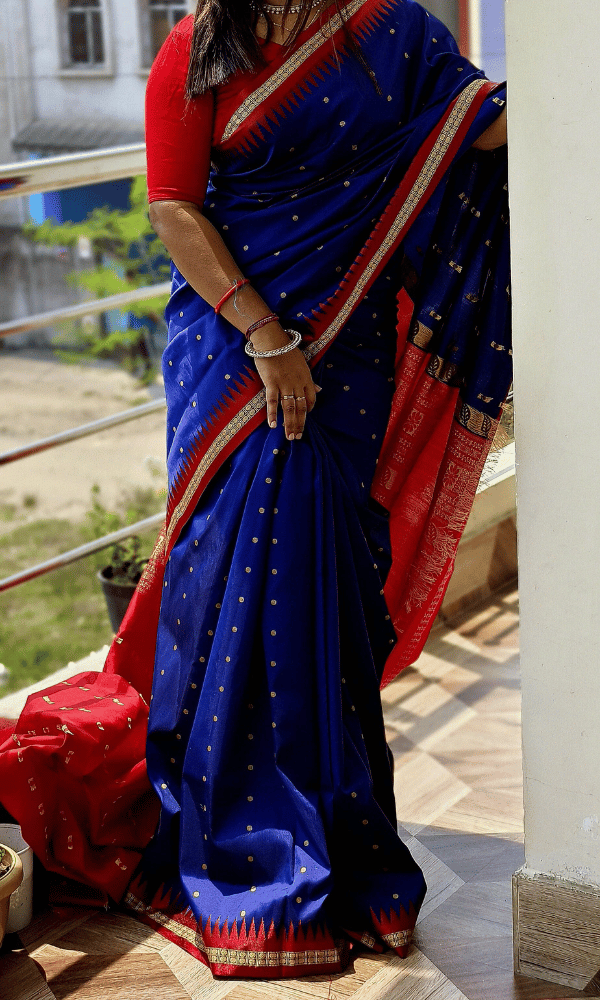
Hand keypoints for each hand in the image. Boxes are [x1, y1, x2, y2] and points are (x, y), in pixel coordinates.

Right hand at [250, 324, 320, 439]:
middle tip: (297, 437)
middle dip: (299, 424)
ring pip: (289, 408)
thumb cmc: (286, 349)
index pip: (310, 400)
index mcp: (306, 378)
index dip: (308, 411)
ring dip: (290, 424)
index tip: (305, 419)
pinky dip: (273, 414)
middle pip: (300, 408)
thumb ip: (309, 380)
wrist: (272, 340)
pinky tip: (273, 425)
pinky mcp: (271, 383)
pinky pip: (272, 402)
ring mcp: (284, 384)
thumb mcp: (303, 363)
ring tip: (289, 436)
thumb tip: (319, 390)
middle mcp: (297, 384)